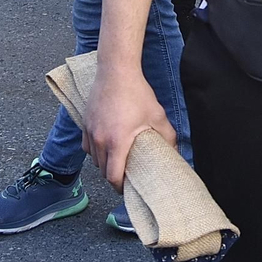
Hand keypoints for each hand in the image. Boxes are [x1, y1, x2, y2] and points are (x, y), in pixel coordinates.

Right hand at [82, 68, 174, 191]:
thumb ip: (168, 137)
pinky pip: (87, 147)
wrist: (116, 71)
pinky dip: (96, 151)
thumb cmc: (137, 93)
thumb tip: (176, 153)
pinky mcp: (85, 124)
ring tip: (118, 161)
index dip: (120, 187)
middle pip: (102, 170)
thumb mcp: (157, 115)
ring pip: (94, 159)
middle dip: (113, 176)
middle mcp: (100, 140)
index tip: (127, 189)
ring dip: (104, 164)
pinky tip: (107, 146)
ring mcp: (90, 132)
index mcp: (117, 142)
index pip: (113, 177)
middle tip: (126, 175)